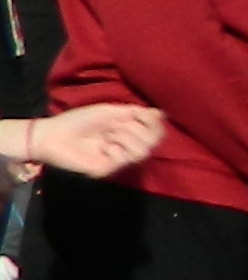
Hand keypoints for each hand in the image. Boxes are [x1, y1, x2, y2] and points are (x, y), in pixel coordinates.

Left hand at [12, 102, 159, 179]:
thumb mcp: (109, 111)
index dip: (153, 122)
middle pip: (154, 141)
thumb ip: (135, 113)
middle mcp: (127, 145)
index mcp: (128, 131)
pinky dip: (116, 149)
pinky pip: (125, 159)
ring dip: (126, 137)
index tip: (140, 114)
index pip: (156, 130)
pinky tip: (103, 147)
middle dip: (136, 129)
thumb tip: (160, 113)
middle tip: (115, 126)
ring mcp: (119, 159)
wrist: (54, 134)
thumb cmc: (78, 120)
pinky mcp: (110, 169)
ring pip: (143, 151)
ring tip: (108, 135)